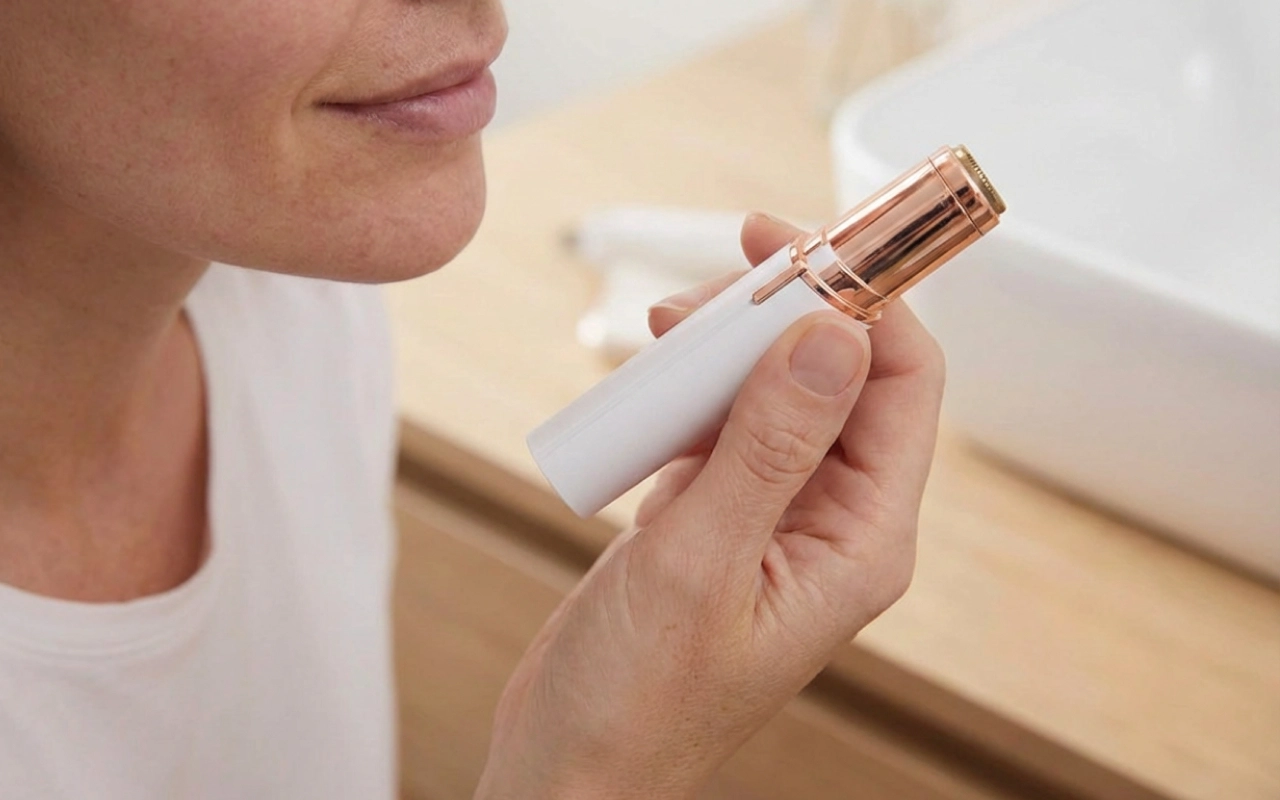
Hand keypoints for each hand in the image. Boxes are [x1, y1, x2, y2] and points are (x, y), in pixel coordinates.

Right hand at [477, 213, 945, 799]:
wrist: (568, 764)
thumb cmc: (637, 702)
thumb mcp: (699, 562)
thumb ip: (769, 444)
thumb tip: (835, 332)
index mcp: (861, 539)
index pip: (902, 382)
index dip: (864, 299)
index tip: (799, 244)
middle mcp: (830, 519)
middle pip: (837, 371)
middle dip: (776, 316)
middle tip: (703, 298)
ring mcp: (772, 513)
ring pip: (773, 388)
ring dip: (724, 349)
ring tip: (660, 342)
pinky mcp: (717, 513)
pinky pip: (721, 422)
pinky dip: (686, 392)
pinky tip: (647, 392)